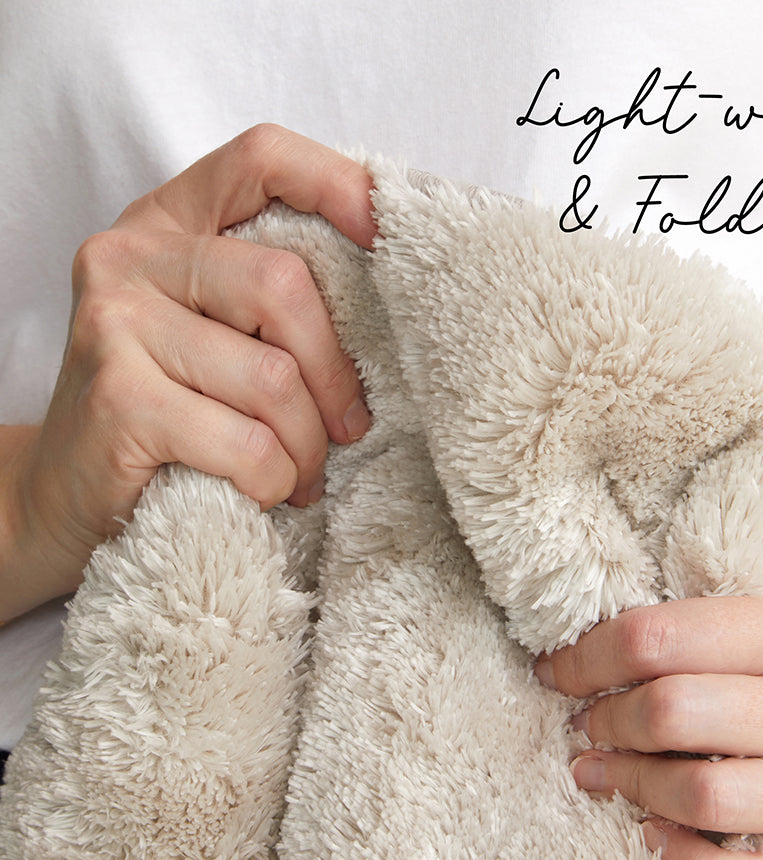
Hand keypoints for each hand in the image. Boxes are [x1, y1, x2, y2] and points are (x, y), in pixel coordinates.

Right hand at [6, 125, 373, 618]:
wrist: (68, 490)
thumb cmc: (165, 409)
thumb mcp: (212, 333)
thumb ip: (267, 302)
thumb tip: (385, 313)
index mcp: (167, 222)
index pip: (261, 159)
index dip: (336, 183)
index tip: (386, 236)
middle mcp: (131, 254)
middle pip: (284, 285)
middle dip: (335, 376)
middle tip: (347, 428)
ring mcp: (116, 322)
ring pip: (273, 380)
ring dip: (307, 446)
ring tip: (303, 473)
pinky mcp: (118, 398)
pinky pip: (247, 445)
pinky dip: (274, 480)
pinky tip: (264, 491)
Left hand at [535, 564, 762, 859]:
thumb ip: (709, 567)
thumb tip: (607, 568)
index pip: (663, 636)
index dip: (590, 655)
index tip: (560, 667)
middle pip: (674, 713)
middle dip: (607, 718)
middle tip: (585, 721)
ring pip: (704, 796)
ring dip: (632, 785)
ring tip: (604, 770)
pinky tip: (655, 832)